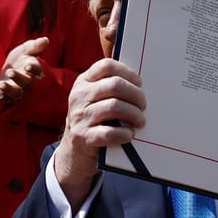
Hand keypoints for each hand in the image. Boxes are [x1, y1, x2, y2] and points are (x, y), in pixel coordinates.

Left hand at [0, 36, 49, 104]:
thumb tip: (45, 39)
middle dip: (18, 78)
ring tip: (1, 84)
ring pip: (17, 92)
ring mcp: (19, 88)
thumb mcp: (26, 49)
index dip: (33, 68)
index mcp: (32, 68)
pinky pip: (8, 99)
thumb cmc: (21, 58)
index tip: (28, 65)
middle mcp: (27, 80)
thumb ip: (35, 45)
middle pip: (26, 81)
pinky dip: (4, 98)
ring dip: (10, 89)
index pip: (36, 69)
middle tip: (10, 73)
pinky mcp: (9, 95)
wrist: (12, 67)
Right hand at [52, 58, 145, 204]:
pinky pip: (109, 133)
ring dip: (134, 114)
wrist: (74, 151)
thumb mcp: (95, 100)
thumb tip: (142, 84)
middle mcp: (79, 97)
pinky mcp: (83, 137)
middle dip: (136, 95)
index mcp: (83, 82)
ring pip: (115, 107)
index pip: (106, 66)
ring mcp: (80, 117)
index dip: (128, 73)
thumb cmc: (94, 120)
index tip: (139, 84)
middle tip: (143, 105)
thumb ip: (110, 89)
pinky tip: (129, 134)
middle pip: (115, 85)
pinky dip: (124, 134)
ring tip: (140, 121)